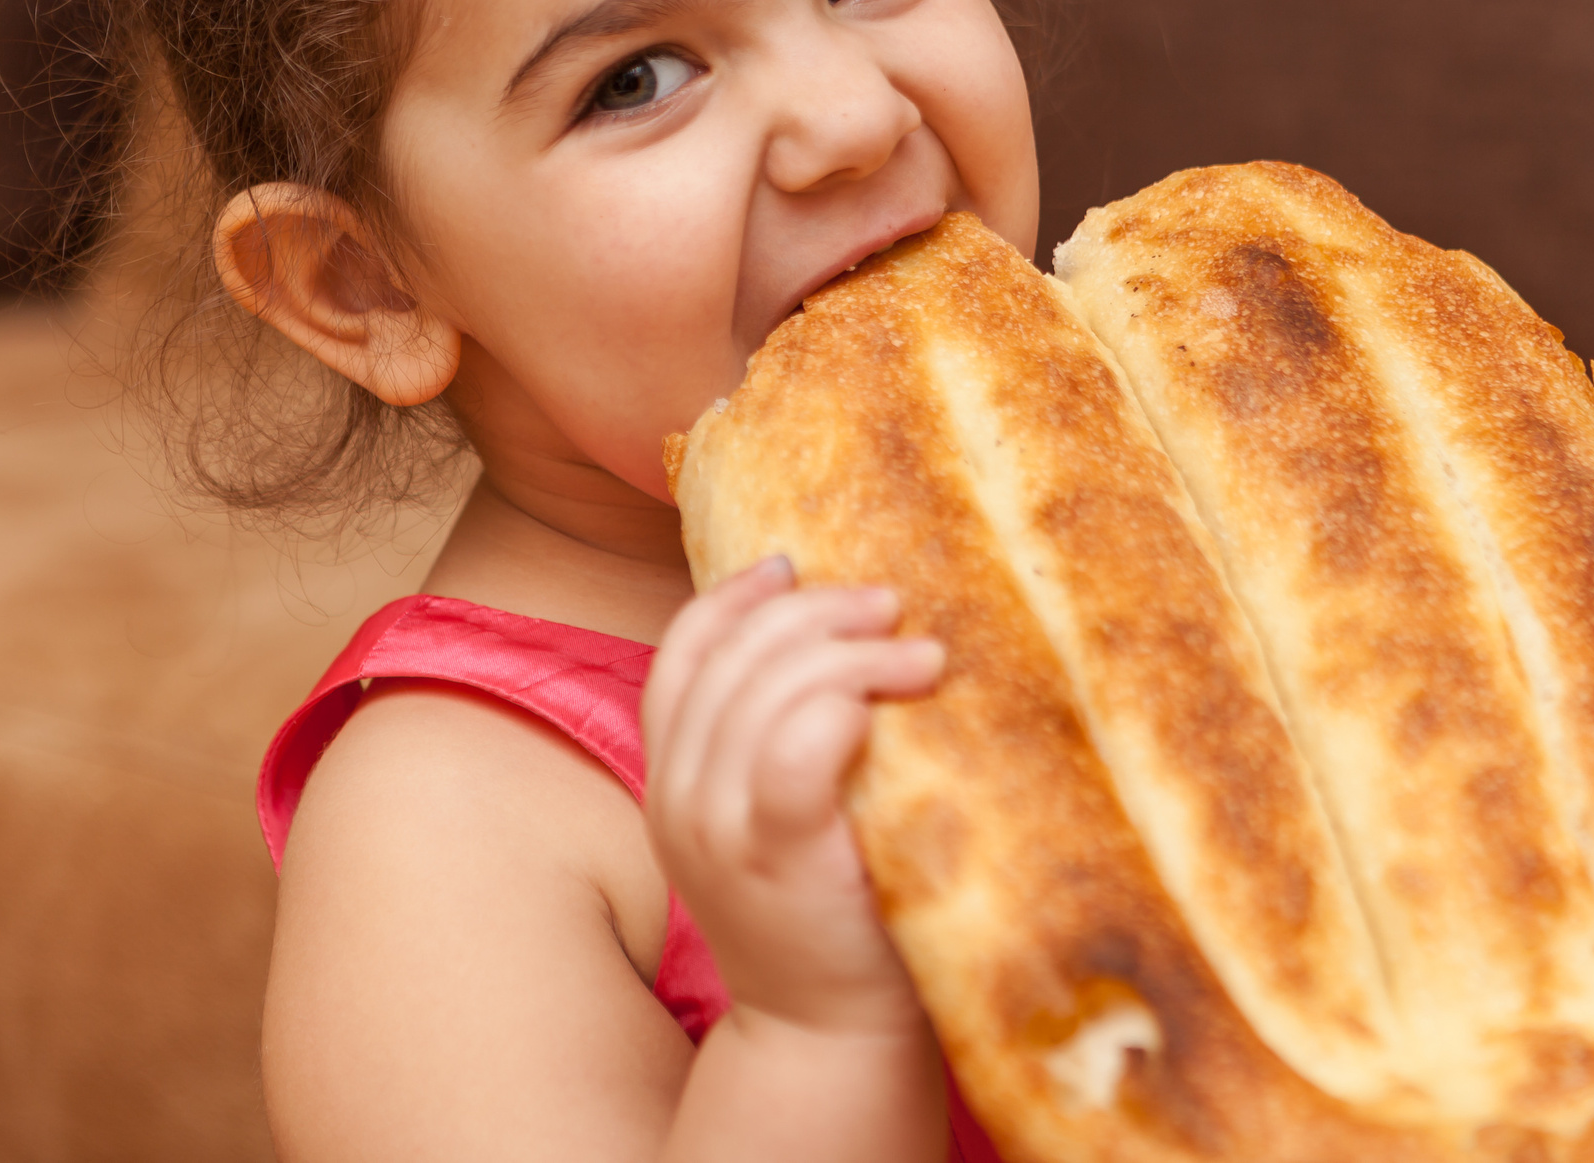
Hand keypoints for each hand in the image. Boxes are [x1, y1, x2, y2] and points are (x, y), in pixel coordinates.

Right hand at [642, 556, 945, 1034]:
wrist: (832, 1032)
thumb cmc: (831, 910)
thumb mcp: (774, 817)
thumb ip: (774, 740)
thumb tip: (831, 633)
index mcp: (672, 781)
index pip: (680, 654)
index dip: (732, 596)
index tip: (791, 561)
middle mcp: (680, 800)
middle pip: (734, 658)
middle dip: (815, 611)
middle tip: (888, 604)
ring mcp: (721, 831)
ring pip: (767, 690)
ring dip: (851, 651)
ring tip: (921, 652)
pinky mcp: (780, 859)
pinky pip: (795, 751)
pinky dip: (844, 705)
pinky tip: (898, 697)